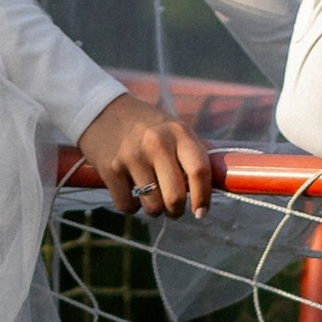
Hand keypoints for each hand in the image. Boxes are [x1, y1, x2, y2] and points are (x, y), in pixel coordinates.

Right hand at [77, 92, 215, 221]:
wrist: (101, 110)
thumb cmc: (145, 125)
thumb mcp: (174, 128)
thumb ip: (195, 152)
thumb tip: (220, 182)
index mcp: (179, 133)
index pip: (200, 170)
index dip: (203, 197)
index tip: (201, 211)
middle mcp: (157, 143)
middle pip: (176, 196)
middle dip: (176, 210)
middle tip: (173, 209)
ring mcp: (132, 156)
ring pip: (152, 206)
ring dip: (154, 211)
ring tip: (152, 200)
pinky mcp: (110, 169)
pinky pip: (127, 206)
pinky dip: (131, 207)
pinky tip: (131, 194)